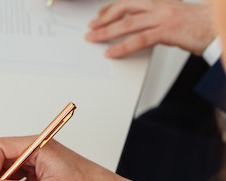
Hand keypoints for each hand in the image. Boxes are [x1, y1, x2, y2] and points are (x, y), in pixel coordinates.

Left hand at [85, 0, 215, 57]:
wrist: (220, 27)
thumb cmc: (199, 26)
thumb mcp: (174, 18)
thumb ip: (156, 22)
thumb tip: (139, 30)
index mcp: (162, 1)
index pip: (131, 2)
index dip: (112, 8)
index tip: (100, 14)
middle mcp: (161, 6)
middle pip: (126, 8)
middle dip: (105, 18)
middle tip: (91, 27)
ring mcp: (164, 17)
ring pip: (128, 23)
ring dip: (107, 32)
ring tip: (93, 38)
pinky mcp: (168, 31)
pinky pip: (139, 39)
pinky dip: (122, 46)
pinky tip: (111, 52)